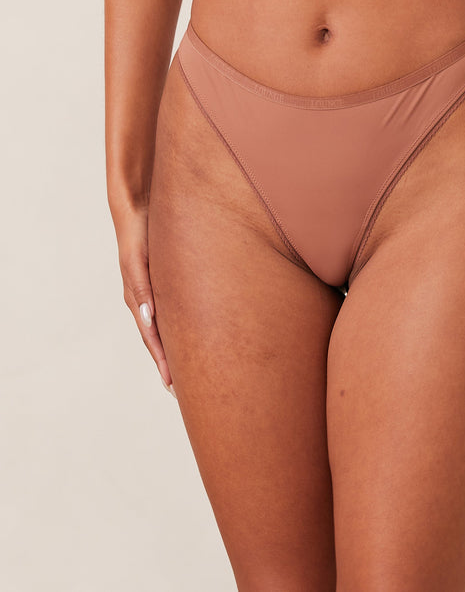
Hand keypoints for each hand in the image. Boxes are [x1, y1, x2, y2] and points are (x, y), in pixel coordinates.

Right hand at [112, 202, 175, 398]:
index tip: (174, 387)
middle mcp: (147, 301)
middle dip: (171, 365)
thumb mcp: (138, 261)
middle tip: (186, 391)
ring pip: (167, 330)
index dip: (164, 363)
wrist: (140, 209)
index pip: (153, 340)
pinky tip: (190, 337)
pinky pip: (173, 313)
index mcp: (140, 300)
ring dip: (176, 350)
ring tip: (189, 372)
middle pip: (159, 341)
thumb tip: (149, 319)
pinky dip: (179, 331)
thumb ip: (142, 289)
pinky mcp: (165, 283)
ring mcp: (156, 293)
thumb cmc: (138, 235)